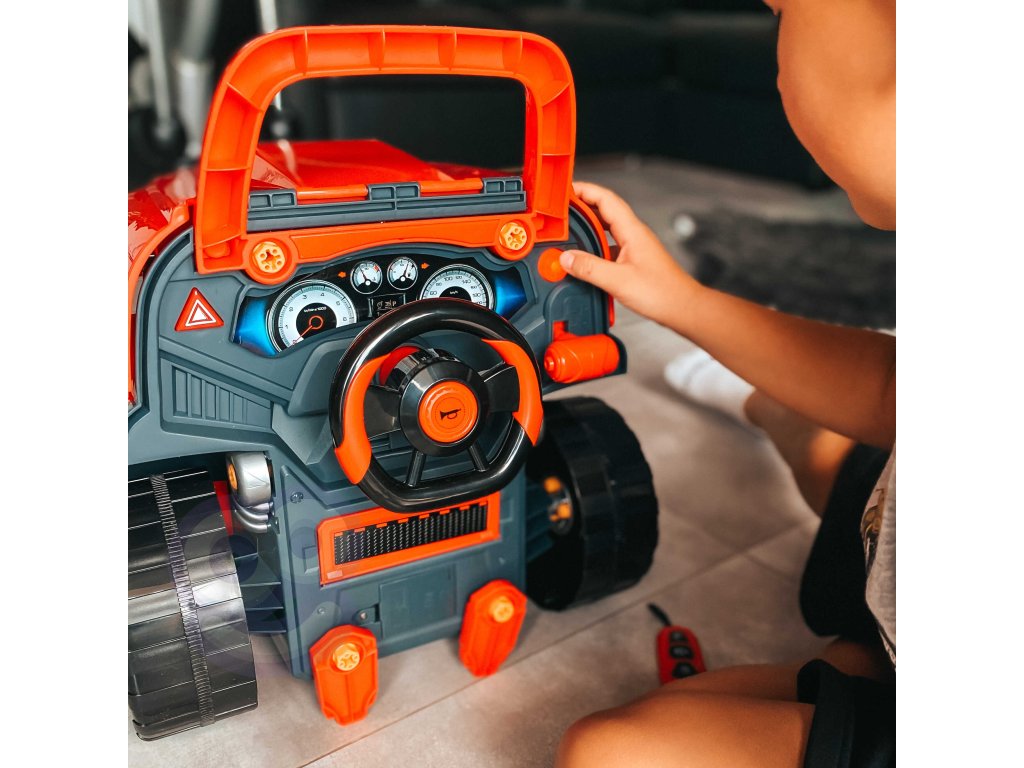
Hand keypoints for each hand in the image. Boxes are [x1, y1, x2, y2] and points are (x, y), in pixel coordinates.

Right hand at [561, 181, 700, 330]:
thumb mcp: (619, 280)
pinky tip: (586, 256)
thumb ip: (590, 268)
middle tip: (563, 209)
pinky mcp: (633, 260)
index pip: (606, 199)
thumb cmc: (662, 292)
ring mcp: (634, 246)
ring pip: (607, 228)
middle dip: (582, 205)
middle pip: (605, 210)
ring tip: (570, 229)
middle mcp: (634, 234)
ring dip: (589, 226)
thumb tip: (566, 259)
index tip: (566, 191)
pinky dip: (595, 245)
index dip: (584, 190)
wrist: (682, 307)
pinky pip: (610, 245)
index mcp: (632, 231)